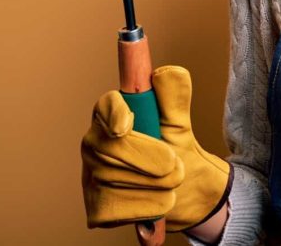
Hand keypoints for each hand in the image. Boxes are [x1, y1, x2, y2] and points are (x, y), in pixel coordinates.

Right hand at [80, 66, 231, 232]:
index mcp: (112, 117)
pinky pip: (119, 206)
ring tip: (172, 183)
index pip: (104, 106)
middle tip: (176, 166)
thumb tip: (167, 72)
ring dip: (155, 184)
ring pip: (116, 179)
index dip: (112, 113)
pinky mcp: (97, 208)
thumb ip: (174, 99)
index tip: (125, 126)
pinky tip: (156, 201)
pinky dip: (147, 206)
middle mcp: (94, 144)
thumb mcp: (179, 126)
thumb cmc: (177, 153)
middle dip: (149, 158)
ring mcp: (91, 176)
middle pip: (111, 146)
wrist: (189, 196)